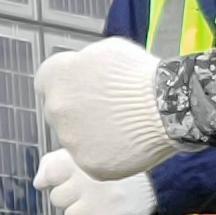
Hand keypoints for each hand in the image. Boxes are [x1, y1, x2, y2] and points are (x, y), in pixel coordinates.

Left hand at [32, 149, 156, 214]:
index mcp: (81, 160)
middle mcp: (88, 180)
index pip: (50, 173)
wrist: (151, 184)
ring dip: (82, 214)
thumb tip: (39, 182)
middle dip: (69, 198)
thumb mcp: (83, 157)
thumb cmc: (109, 172)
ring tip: (99, 203)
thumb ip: (53, 164)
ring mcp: (97, 202)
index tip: (64, 178)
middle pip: (57, 198)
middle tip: (88, 192)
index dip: (54, 179)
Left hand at [39, 39, 179, 178]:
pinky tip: (125, 143)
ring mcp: (70, 140)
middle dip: (78, 110)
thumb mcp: (106, 50)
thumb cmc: (141, 75)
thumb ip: (82, 62)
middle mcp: (56, 109)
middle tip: (107, 109)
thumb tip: (77, 70)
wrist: (168, 108)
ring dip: (92, 133)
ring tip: (121, 126)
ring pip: (75, 138)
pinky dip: (106, 154)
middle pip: (60, 112)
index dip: (66, 85)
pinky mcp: (87, 164)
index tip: (80, 90)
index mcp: (56, 77)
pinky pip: (92, 159)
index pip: (46, 83)